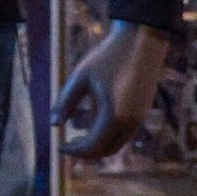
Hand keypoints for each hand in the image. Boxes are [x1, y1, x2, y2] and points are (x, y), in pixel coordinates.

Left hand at [54, 19, 170, 157]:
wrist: (140, 43)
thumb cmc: (107, 58)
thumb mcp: (80, 78)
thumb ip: (66, 102)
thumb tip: (54, 124)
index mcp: (113, 116)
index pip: (92, 146)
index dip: (74, 151)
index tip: (59, 147)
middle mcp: (130, 123)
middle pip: (107, 150)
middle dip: (86, 153)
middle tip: (68, 145)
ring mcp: (139, 118)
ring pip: (118, 144)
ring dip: (99, 146)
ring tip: (78, 137)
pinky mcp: (142, 111)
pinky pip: (124, 134)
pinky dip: (109, 136)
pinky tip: (92, 124)